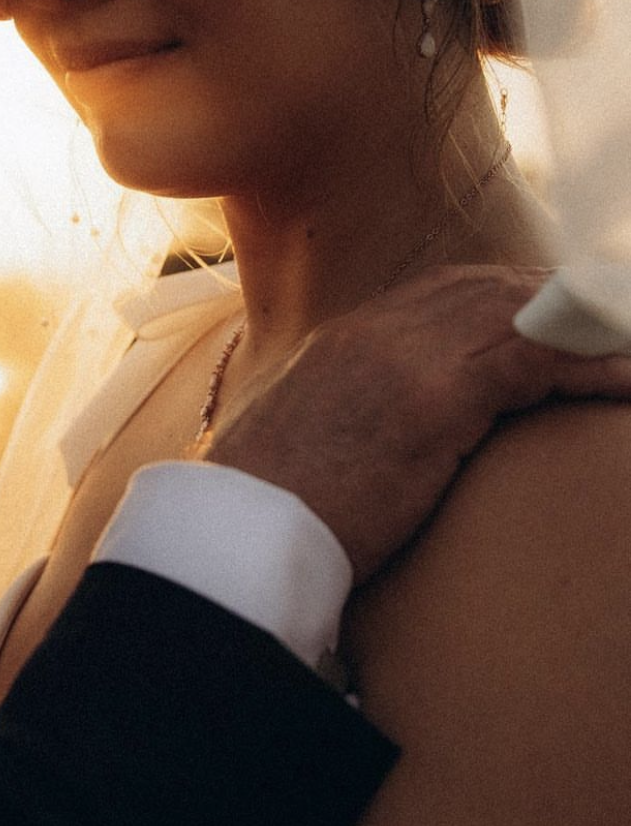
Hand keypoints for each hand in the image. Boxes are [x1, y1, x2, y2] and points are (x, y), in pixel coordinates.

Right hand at [207, 265, 630, 582]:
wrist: (233, 535)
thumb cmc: (265, 516)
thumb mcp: (310, 449)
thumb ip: (351, 424)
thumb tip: (386, 449)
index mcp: (347, 341)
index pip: (449, 292)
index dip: (515, 298)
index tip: (560, 316)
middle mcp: (377, 333)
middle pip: (493, 290)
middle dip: (562, 305)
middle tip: (615, 328)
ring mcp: (404, 357)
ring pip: (522, 316)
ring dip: (589, 331)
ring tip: (630, 351)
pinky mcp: (430, 398)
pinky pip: (534, 359)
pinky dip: (590, 366)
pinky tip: (624, 384)